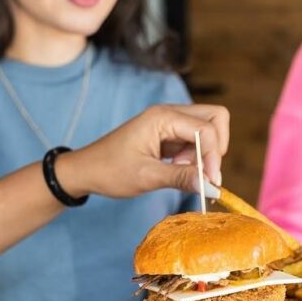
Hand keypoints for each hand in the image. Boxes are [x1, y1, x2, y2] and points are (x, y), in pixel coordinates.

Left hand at [57, 104, 228, 198]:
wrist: (86, 170)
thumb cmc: (110, 170)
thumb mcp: (147, 177)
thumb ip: (182, 178)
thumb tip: (212, 187)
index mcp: (162, 117)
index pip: (206, 129)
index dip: (213, 157)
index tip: (211, 184)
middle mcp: (169, 113)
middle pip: (215, 118)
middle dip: (215, 148)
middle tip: (201, 172)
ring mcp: (170, 122)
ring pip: (208, 129)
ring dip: (205, 153)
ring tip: (183, 171)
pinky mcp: (169, 134)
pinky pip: (195, 140)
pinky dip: (196, 157)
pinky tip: (179, 169)